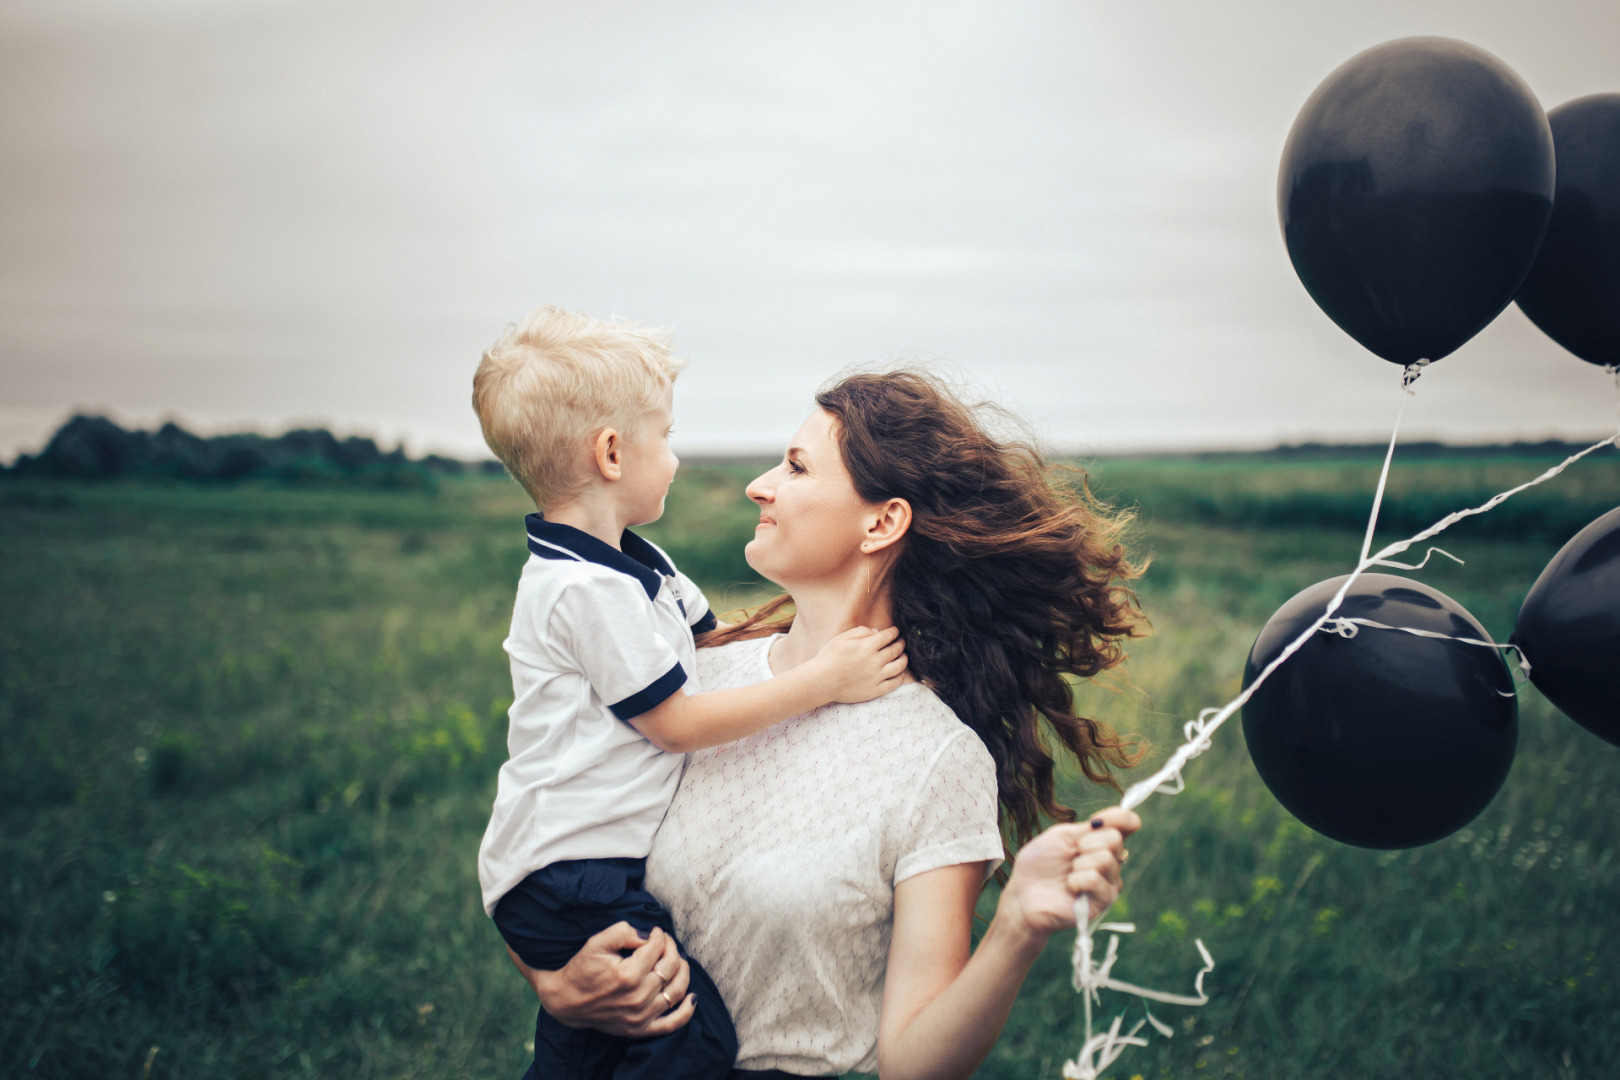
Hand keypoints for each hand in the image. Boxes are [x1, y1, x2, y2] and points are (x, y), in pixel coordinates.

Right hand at [506, 922, 694, 1037]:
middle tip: (664, 942)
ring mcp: (640, 1016)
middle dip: (671, 948)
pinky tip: (692, 997)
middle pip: (671, 966)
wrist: (566, 1001)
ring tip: (676, 961)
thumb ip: (624, 931)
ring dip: (683, 971)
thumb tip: (649, 936)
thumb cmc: (582, 969)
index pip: (657, 948)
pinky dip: (686, 1012)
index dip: (659, 935)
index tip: (655, 932)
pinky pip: (672, 1024)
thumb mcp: (597, 942)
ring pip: (677, 990)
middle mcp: (637, 997)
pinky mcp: (640, 1029)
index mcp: (627, 974)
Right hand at [813, 625, 907, 702]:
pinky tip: (900, 674)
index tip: (896, 631)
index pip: (888, 636)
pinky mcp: (874, 690)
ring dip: (904, 659)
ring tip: (904, 656)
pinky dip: (899, 677)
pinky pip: (893, 684)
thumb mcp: (842, 638)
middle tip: (902, 641)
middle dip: (901, 643)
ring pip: (898, 667)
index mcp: (867, 646)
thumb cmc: (829, 658)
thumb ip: (860, 631)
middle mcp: (875, 661)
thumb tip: (876, 632)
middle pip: (895, 650)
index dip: (894, 632)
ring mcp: (876, 677)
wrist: (821, 681)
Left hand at [994, 806, 1140, 938]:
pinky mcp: (1104, 902)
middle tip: (1071, 855)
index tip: (1098, 820)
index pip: (1128, 824)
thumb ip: (1090, 827)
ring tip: (1068, 874)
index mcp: (1100, 842)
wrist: (1024, 894)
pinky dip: (1076, 880)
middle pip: (1114, 839)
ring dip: (1079, 864)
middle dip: (1086, 843)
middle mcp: (1111, 861)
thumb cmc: (1040, 864)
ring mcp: (1109, 882)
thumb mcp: (1062, 836)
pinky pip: (1095, 879)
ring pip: (1105, 859)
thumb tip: (1121, 813)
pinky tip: (1069, 888)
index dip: (1122, 818)